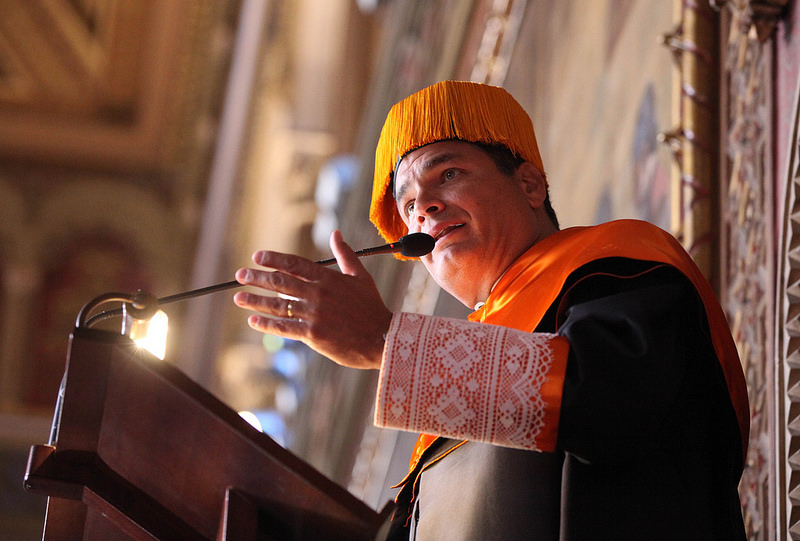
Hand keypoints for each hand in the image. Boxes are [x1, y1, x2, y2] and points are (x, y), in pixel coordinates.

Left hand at [233, 230, 391, 369]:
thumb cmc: (372, 308)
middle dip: (257, 278)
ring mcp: (314, 315)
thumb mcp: (361, 276)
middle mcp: (318, 294)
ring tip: (239, 298)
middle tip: (240, 276)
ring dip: (256, 300)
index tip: (257, 257)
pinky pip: (284, 328)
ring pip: (278, 305)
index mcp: (329, 278)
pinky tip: (253, 321)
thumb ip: (345, 255)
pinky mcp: (313, 334)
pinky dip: (267, 324)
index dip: (274, 259)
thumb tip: (336, 233)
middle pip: (281, 283)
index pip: (295, 264)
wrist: (382, 338)